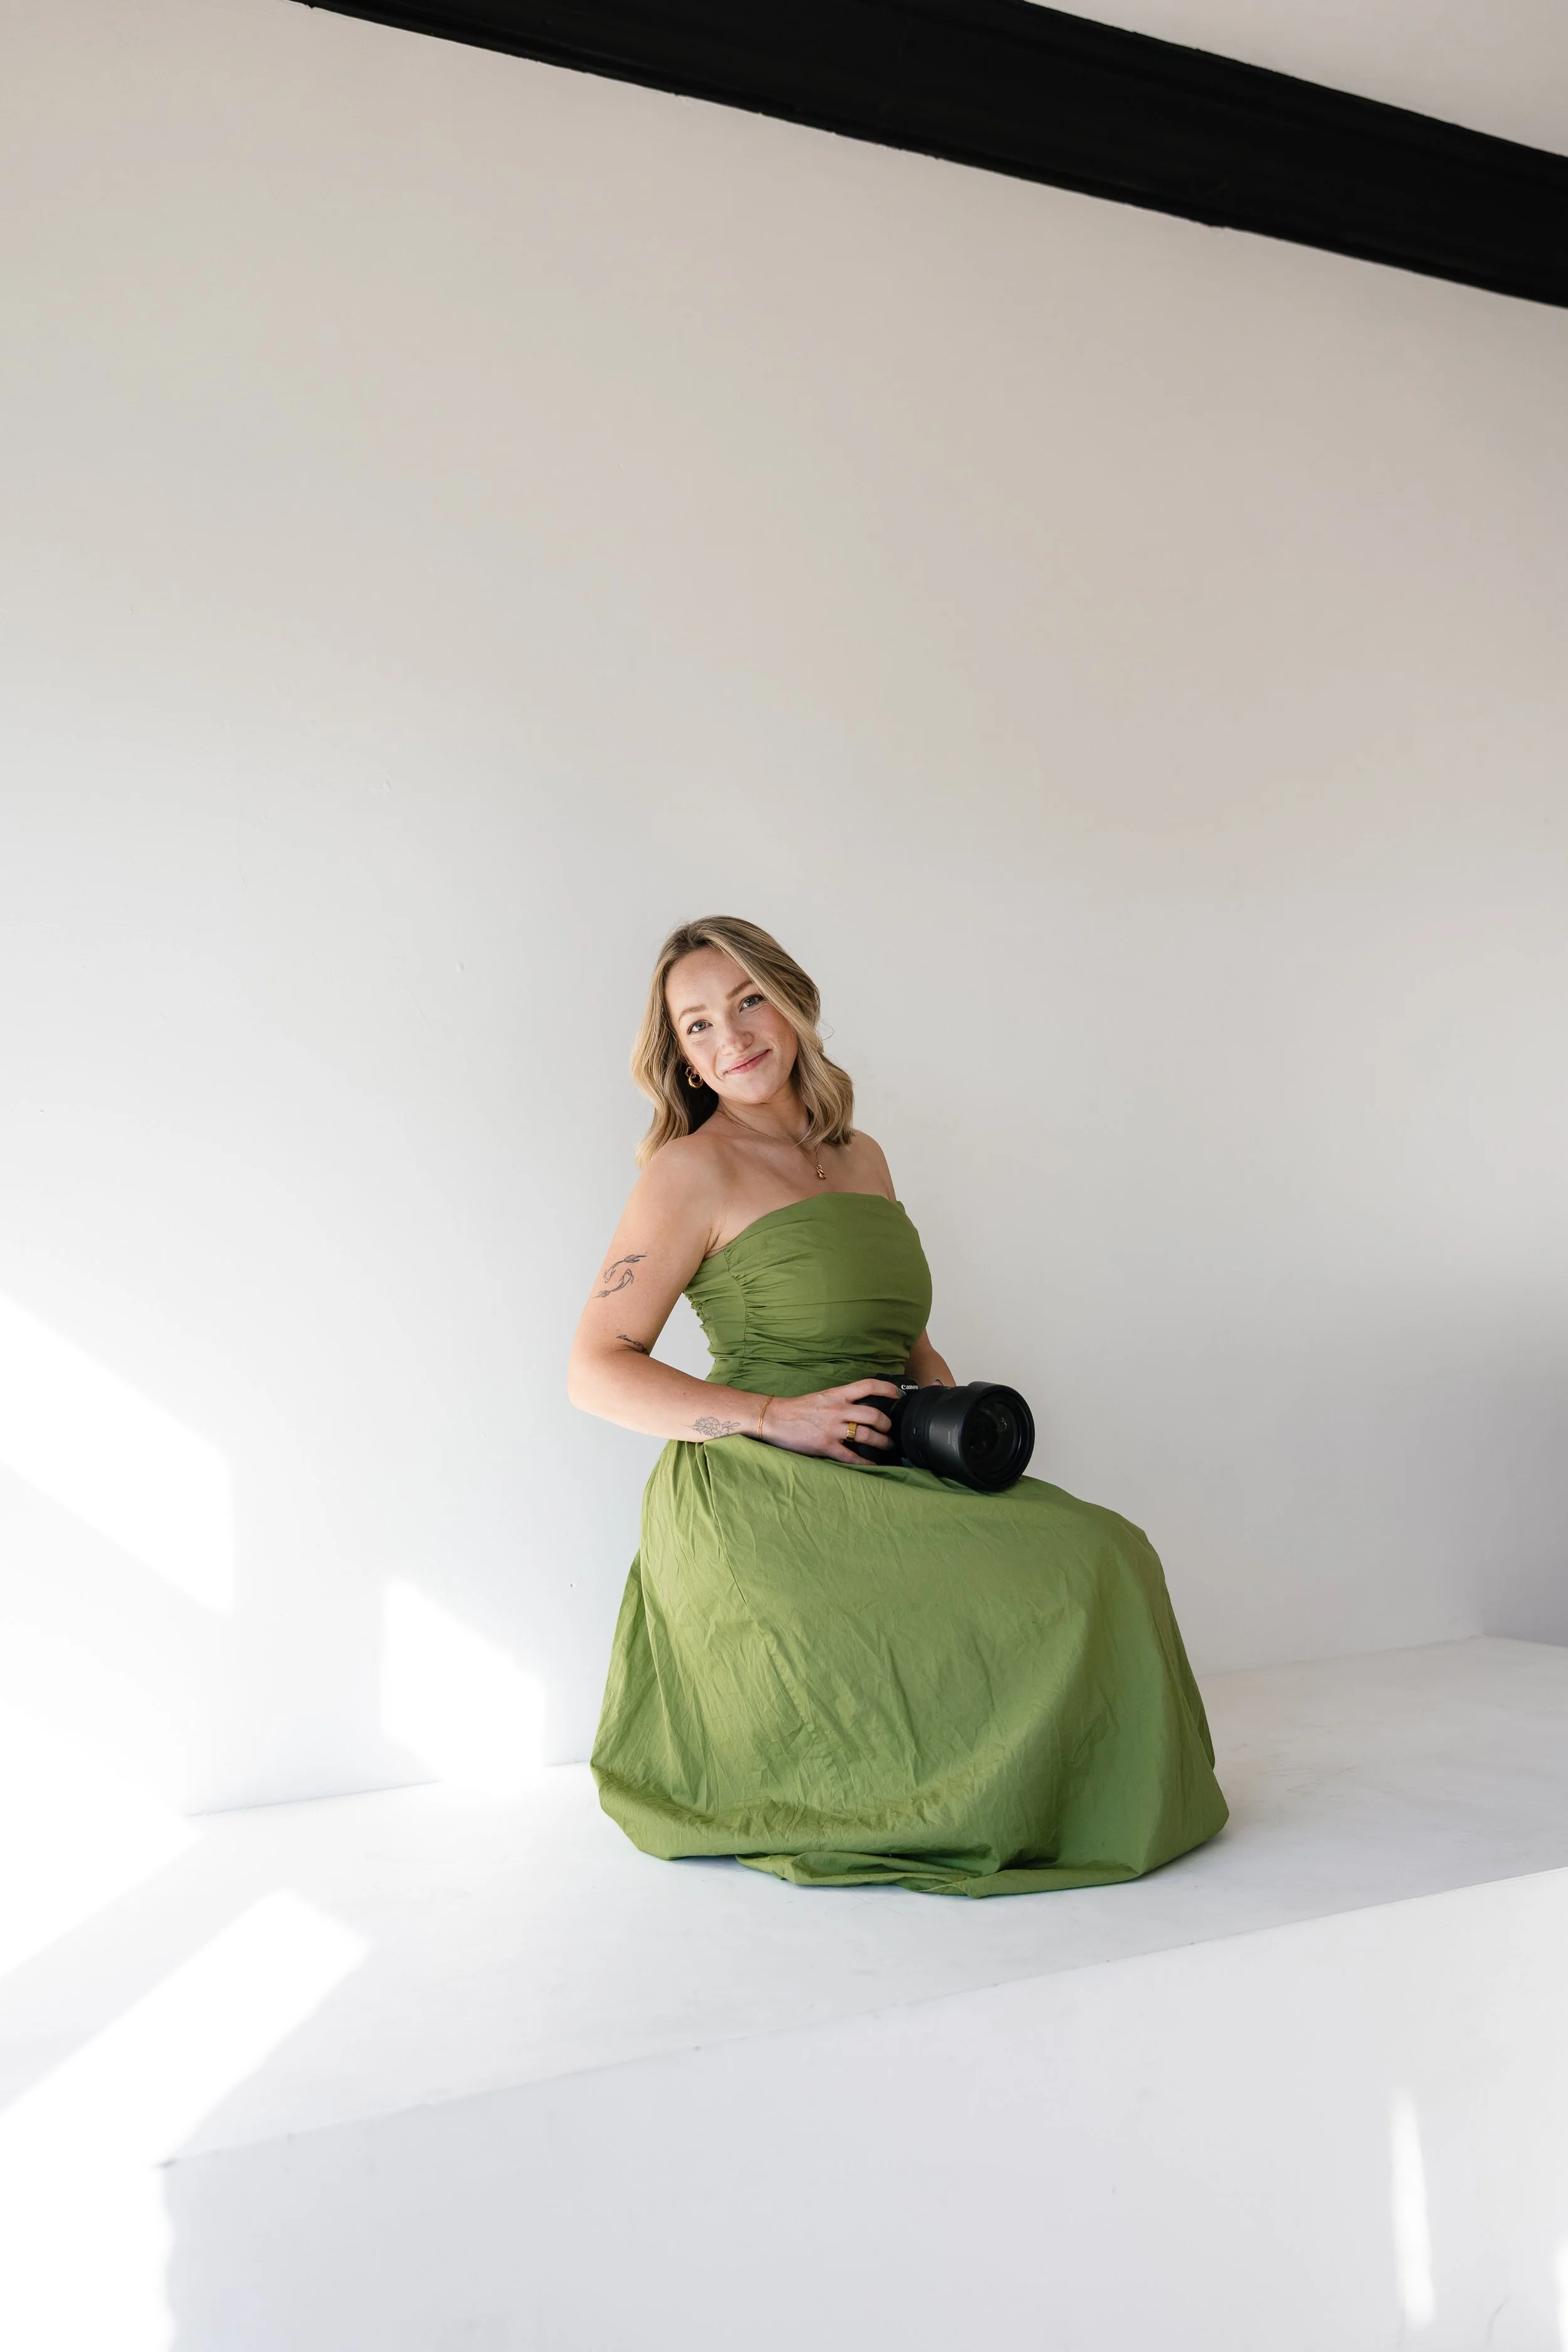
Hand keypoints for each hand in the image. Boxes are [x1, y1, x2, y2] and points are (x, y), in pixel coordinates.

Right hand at [759, 1381, 900, 1467]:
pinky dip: (864, 1462)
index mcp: (836, 1394)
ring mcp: (832, 1428)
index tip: (898, 1395)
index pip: (867, 1385)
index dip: (887, 1388)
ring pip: (865, 1435)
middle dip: (887, 1423)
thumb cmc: (797, 1409)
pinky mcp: (825, 1445)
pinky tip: (873, 1465)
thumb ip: (841, 1400)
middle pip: (872, 1414)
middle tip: (890, 1429)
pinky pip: (850, 1456)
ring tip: (886, 1445)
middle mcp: (837, 1409)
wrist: (774, 1417)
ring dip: (880, 1441)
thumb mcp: (822, 1397)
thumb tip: (860, 1406)